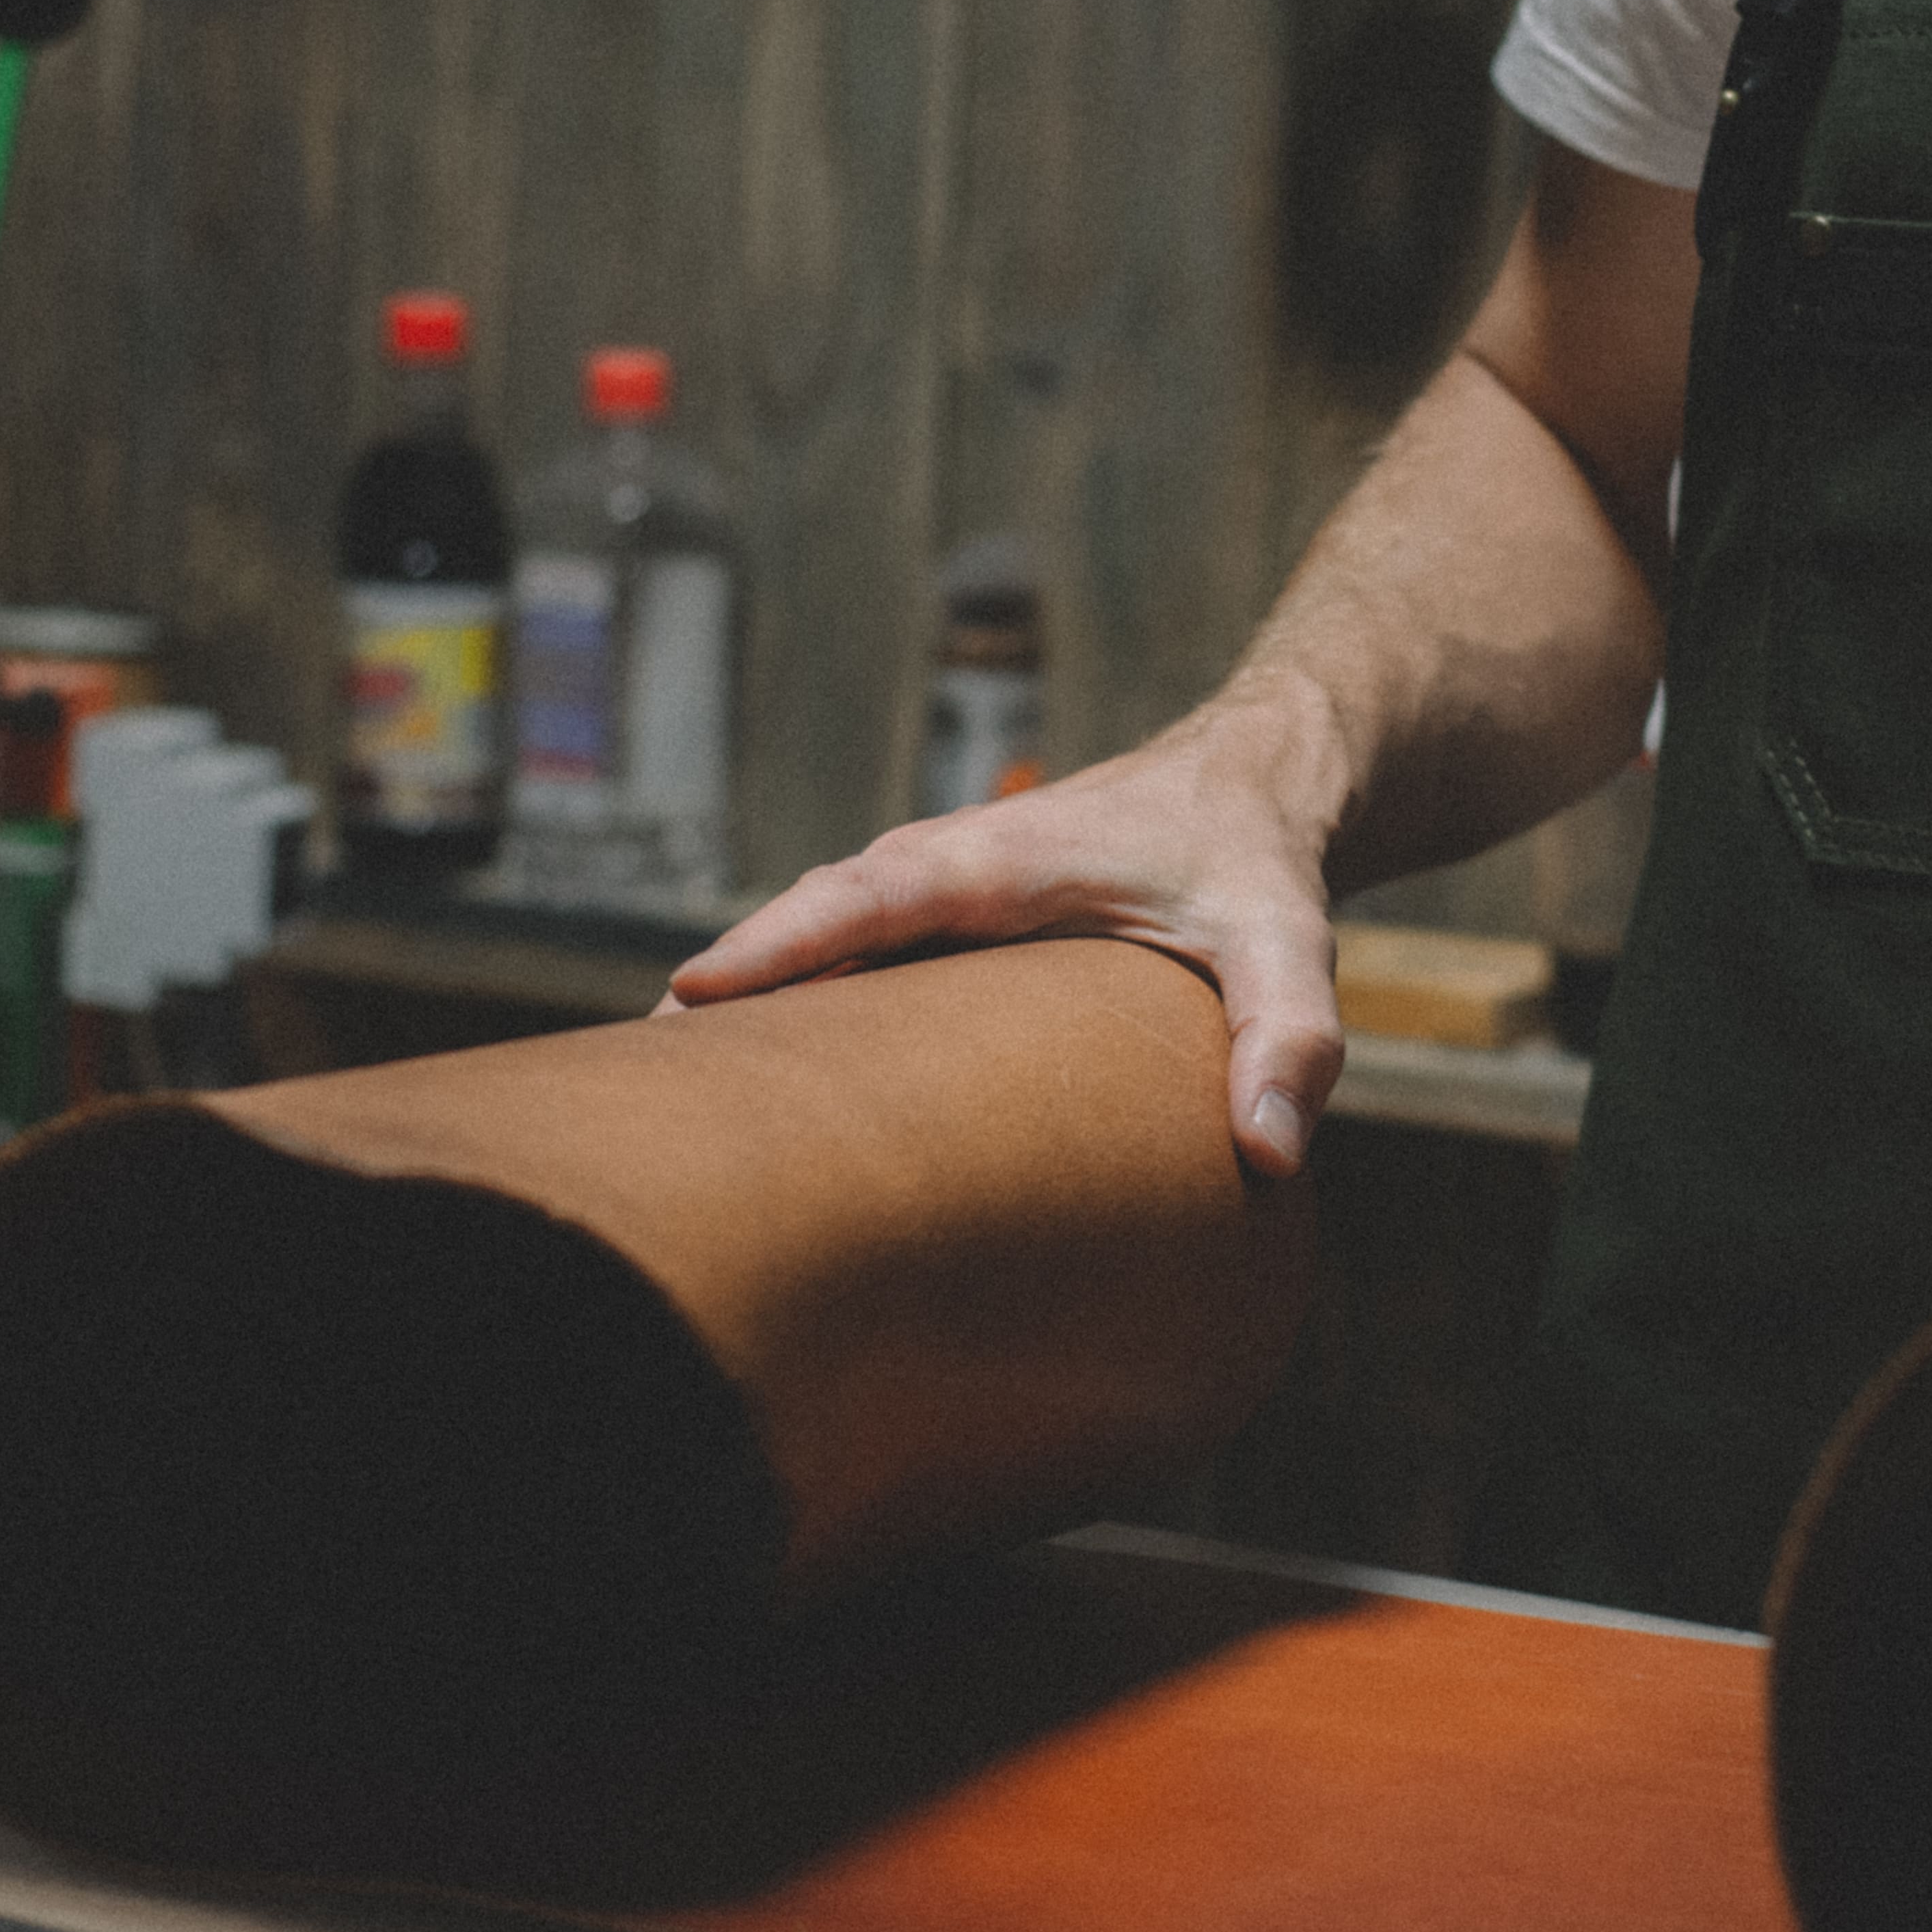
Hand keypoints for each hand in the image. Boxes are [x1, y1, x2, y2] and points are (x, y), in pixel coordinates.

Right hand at [669, 718, 1344, 1178]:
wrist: (1259, 780)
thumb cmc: (1257, 854)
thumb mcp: (1288, 938)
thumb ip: (1290, 1036)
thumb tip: (1270, 1150)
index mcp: (1003, 858)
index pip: (869, 895)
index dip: (780, 946)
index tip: (692, 995)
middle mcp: (951, 865)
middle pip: (813, 917)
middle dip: (728, 986)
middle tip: (641, 1082)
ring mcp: (944, 893)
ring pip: (824, 935)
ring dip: (753, 999)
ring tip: (671, 1097)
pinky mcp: (954, 923)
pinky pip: (855, 953)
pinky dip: (805, 998)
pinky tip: (768, 1079)